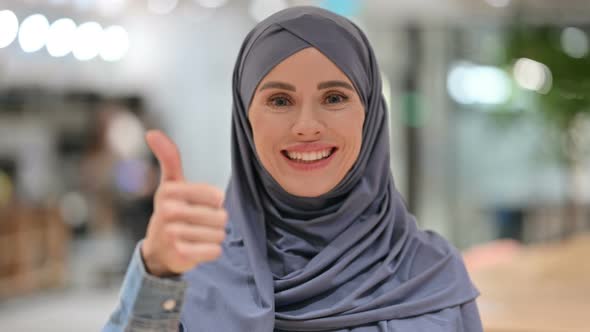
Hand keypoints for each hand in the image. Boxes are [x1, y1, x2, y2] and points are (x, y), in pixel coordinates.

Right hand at [141, 130, 226, 276]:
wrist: (158, 250)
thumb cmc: (171, 211)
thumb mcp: (171, 184)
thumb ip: (169, 159)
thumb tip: (151, 132)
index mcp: (170, 191)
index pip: (216, 196)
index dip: (216, 202)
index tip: (201, 205)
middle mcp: (168, 211)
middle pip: (220, 216)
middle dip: (216, 222)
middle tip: (199, 224)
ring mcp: (172, 234)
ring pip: (219, 234)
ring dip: (214, 237)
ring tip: (197, 236)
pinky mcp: (179, 254)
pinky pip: (214, 251)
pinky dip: (212, 251)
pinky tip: (198, 249)